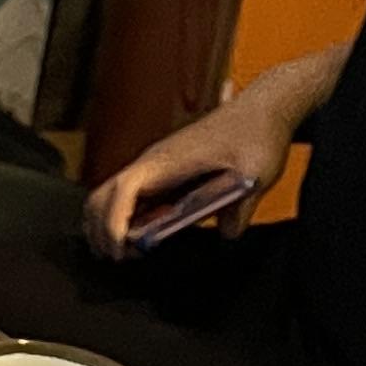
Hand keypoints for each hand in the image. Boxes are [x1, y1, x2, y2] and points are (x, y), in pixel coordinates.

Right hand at [85, 88, 296, 259]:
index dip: (113, 223)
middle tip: (122, 258)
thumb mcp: (257, 171)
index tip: (121, 250)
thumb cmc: (258, 133)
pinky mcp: (162, 172)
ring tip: (127, 251)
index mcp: (168, 160)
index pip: (123, 190)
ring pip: (108, 196)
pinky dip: (121, 219)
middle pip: (102, 195)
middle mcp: (153, 161)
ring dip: (106, 226)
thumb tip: (226, 234)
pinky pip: (127, 197)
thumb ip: (241, 208)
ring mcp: (154, 166)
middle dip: (101, 231)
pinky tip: (141, 237)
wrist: (263, 108)